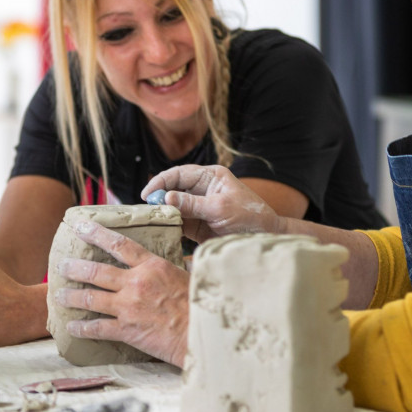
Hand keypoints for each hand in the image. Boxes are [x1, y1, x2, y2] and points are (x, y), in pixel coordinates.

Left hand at [53, 221, 188, 366]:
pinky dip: (81, 328)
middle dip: (74, 268)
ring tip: (58, 295)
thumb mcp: (186, 276)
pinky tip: (72, 327)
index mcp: (152, 266)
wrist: (202, 332)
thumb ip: (170, 267)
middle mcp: (136, 283)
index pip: (118, 244)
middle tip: (60, 265)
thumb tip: (170, 262)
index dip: (96, 233)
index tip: (80, 226)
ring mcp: (129, 307)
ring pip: (90, 299)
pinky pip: (97, 328)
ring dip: (71, 297)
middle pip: (96, 272)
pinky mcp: (127, 330)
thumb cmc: (200, 304)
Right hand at [140, 164, 281, 241]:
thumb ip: (192, 204)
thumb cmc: (249, 216)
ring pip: (173, 207)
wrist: (265, 237)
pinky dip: (169, 227)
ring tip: (150, 221)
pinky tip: (161, 231)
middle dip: (159, 198)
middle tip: (146, 210)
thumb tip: (166, 198)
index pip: (179, 173)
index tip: (148, 194)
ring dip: (162, 213)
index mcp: (210, 176)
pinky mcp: (197, 225)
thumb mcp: (220, 208)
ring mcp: (199, 207)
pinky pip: (178, 223)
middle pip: (173, 189)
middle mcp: (202, 189)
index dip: (161, 182)